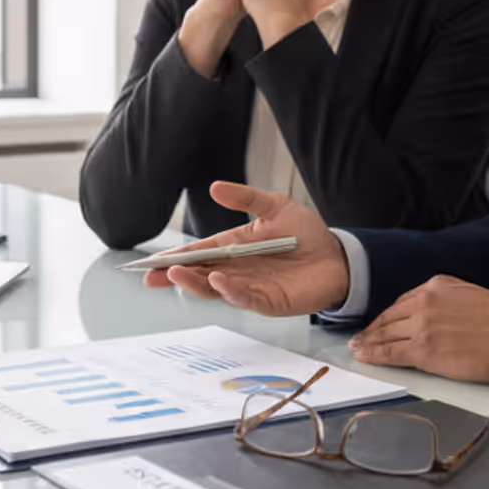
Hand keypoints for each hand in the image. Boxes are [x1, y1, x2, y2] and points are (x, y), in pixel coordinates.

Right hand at [141, 181, 349, 314]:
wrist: (337, 256)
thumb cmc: (306, 234)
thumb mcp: (275, 206)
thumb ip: (246, 199)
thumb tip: (215, 187)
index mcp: (233, 248)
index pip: (197, 254)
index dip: (174, 258)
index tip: (151, 262)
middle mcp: (236, 270)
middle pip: (198, 275)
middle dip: (174, 275)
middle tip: (151, 275)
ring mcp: (250, 288)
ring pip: (214, 290)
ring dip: (195, 283)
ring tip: (177, 274)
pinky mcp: (268, 301)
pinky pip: (244, 298)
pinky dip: (229, 291)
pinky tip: (218, 281)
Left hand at [347, 276, 488, 383]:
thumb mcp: (469, 294)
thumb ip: (445, 299)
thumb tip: (433, 313)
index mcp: (435, 286)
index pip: (403, 302)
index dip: (389, 316)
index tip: (381, 323)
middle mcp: (424, 302)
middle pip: (390, 317)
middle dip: (373, 328)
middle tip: (359, 337)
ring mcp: (421, 326)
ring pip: (385, 334)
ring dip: (368, 342)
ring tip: (357, 348)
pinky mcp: (422, 349)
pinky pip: (390, 352)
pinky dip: (373, 354)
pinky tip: (364, 356)